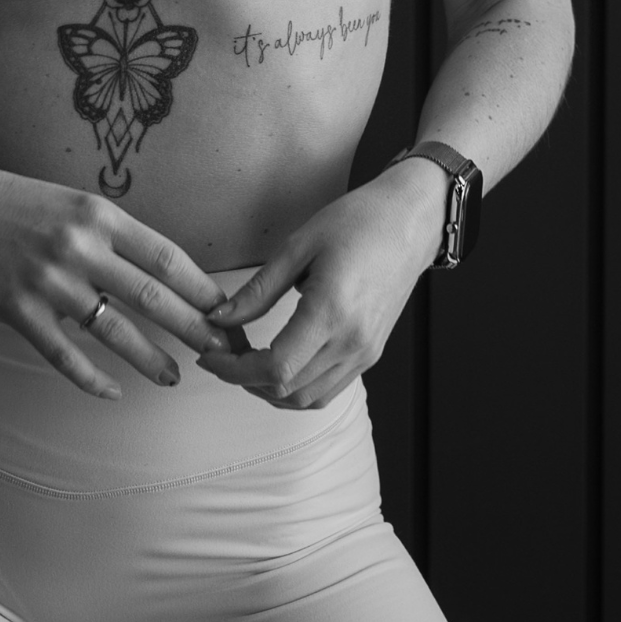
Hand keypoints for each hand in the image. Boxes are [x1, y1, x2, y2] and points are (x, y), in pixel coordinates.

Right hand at [0, 170, 231, 398]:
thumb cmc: (25, 204)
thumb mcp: (79, 204)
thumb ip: (118, 236)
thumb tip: (168, 277)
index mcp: (100, 216)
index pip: (167, 257)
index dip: (202, 289)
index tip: (228, 311)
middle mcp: (79, 248)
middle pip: (152, 297)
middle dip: (194, 329)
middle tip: (223, 352)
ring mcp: (50, 283)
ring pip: (115, 331)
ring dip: (151, 360)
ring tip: (175, 378)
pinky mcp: (21, 312)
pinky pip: (65, 355)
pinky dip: (92, 379)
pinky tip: (113, 392)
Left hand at [195, 162, 446, 409]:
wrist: (409, 222)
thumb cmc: (357, 223)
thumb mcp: (297, 246)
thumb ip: (257, 291)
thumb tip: (220, 318)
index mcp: (331, 311)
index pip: (275, 369)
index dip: (235, 371)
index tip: (212, 357)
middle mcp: (352, 342)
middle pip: (287, 391)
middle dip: (245, 380)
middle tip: (222, 355)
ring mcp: (364, 352)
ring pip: (307, 399)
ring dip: (270, 390)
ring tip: (245, 361)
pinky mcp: (370, 353)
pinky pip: (328, 390)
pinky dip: (296, 388)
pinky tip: (277, 364)